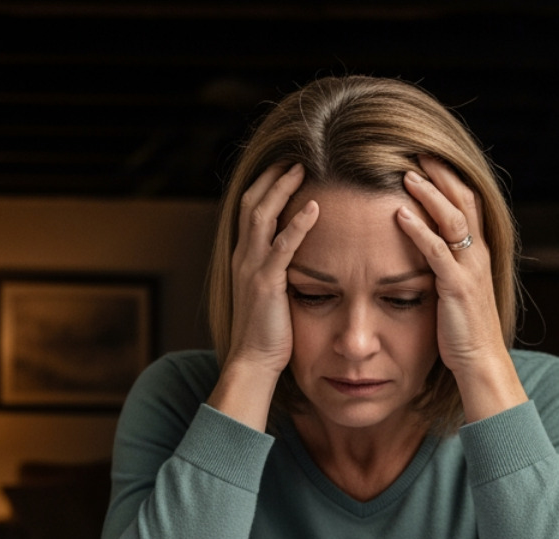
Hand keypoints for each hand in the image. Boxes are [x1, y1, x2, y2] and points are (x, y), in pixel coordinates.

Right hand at [209, 163, 318, 428]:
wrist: (253, 361)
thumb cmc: (269, 333)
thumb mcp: (272, 294)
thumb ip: (280, 271)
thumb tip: (301, 257)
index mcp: (245, 258)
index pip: (252, 210)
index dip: (267, 185)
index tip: (287, 168)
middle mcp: (244, 257)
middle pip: (253, 202)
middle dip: (273, 177)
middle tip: (296, 156)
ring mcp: (252, 268)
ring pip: (262, 216)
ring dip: (282, 189)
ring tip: (302, 168)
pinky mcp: (267, 283)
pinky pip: (282, 246)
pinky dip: (297, 224)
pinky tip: (314, 208)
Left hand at [397, 155, 526, 420]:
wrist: (481, 362)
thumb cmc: (464, 331)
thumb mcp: (456, 290)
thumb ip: (445, 266)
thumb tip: (425, 248)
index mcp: (479, 252)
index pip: (468, 202)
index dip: (449, 177)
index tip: (427, 156)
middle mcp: (479, 254)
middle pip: (464, 199)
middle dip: (441, 173)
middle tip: (417, 150)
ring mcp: (470, 269)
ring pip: (453, 219)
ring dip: (430, 194)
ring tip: (407, 174)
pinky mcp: (456, 287)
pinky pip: (437, 251)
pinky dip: (418, 230)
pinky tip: (399, 216)